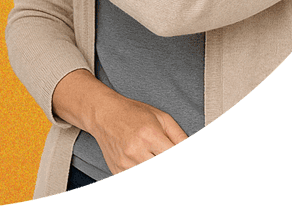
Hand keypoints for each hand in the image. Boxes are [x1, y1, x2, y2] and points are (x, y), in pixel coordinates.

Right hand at [52, 70, 185, 175]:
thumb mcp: (161, 118)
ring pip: (149, 177)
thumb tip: (188, 147)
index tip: (171, 150)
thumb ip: (180, 137)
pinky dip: (140, 167)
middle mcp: (136, 150)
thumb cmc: (133, 113)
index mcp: (150, 135)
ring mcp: (125, 163)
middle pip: (159, 166)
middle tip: (160, 152)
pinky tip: (141, 160)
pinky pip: (133, 175)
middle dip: (162, 157)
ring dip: (151, 163)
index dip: (175, 152)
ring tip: (151, 155)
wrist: (103, 114)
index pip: (171, 155)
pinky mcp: (117, 171)